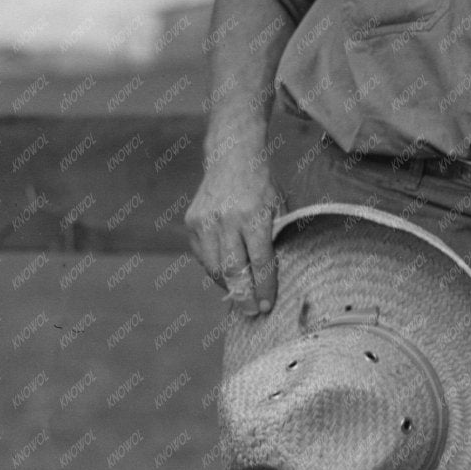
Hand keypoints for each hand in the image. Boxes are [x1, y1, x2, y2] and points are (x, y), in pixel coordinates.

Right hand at [185, 151, 281, 314]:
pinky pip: (203, 257)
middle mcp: (225, 219)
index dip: (263, 288)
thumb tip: (273, 277)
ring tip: (241, 296)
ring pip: (214, 267)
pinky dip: (215, 270)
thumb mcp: (278, 207)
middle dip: (243, 296)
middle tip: (251, 313)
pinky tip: (227, 275)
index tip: (266, 306)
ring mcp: (204, 221)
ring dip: (228, 286)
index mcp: (252, 216)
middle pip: (233, 271)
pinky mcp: (192, 222)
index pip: (259, 262)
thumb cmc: (262, 186)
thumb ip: (276, 238)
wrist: (231, 156)